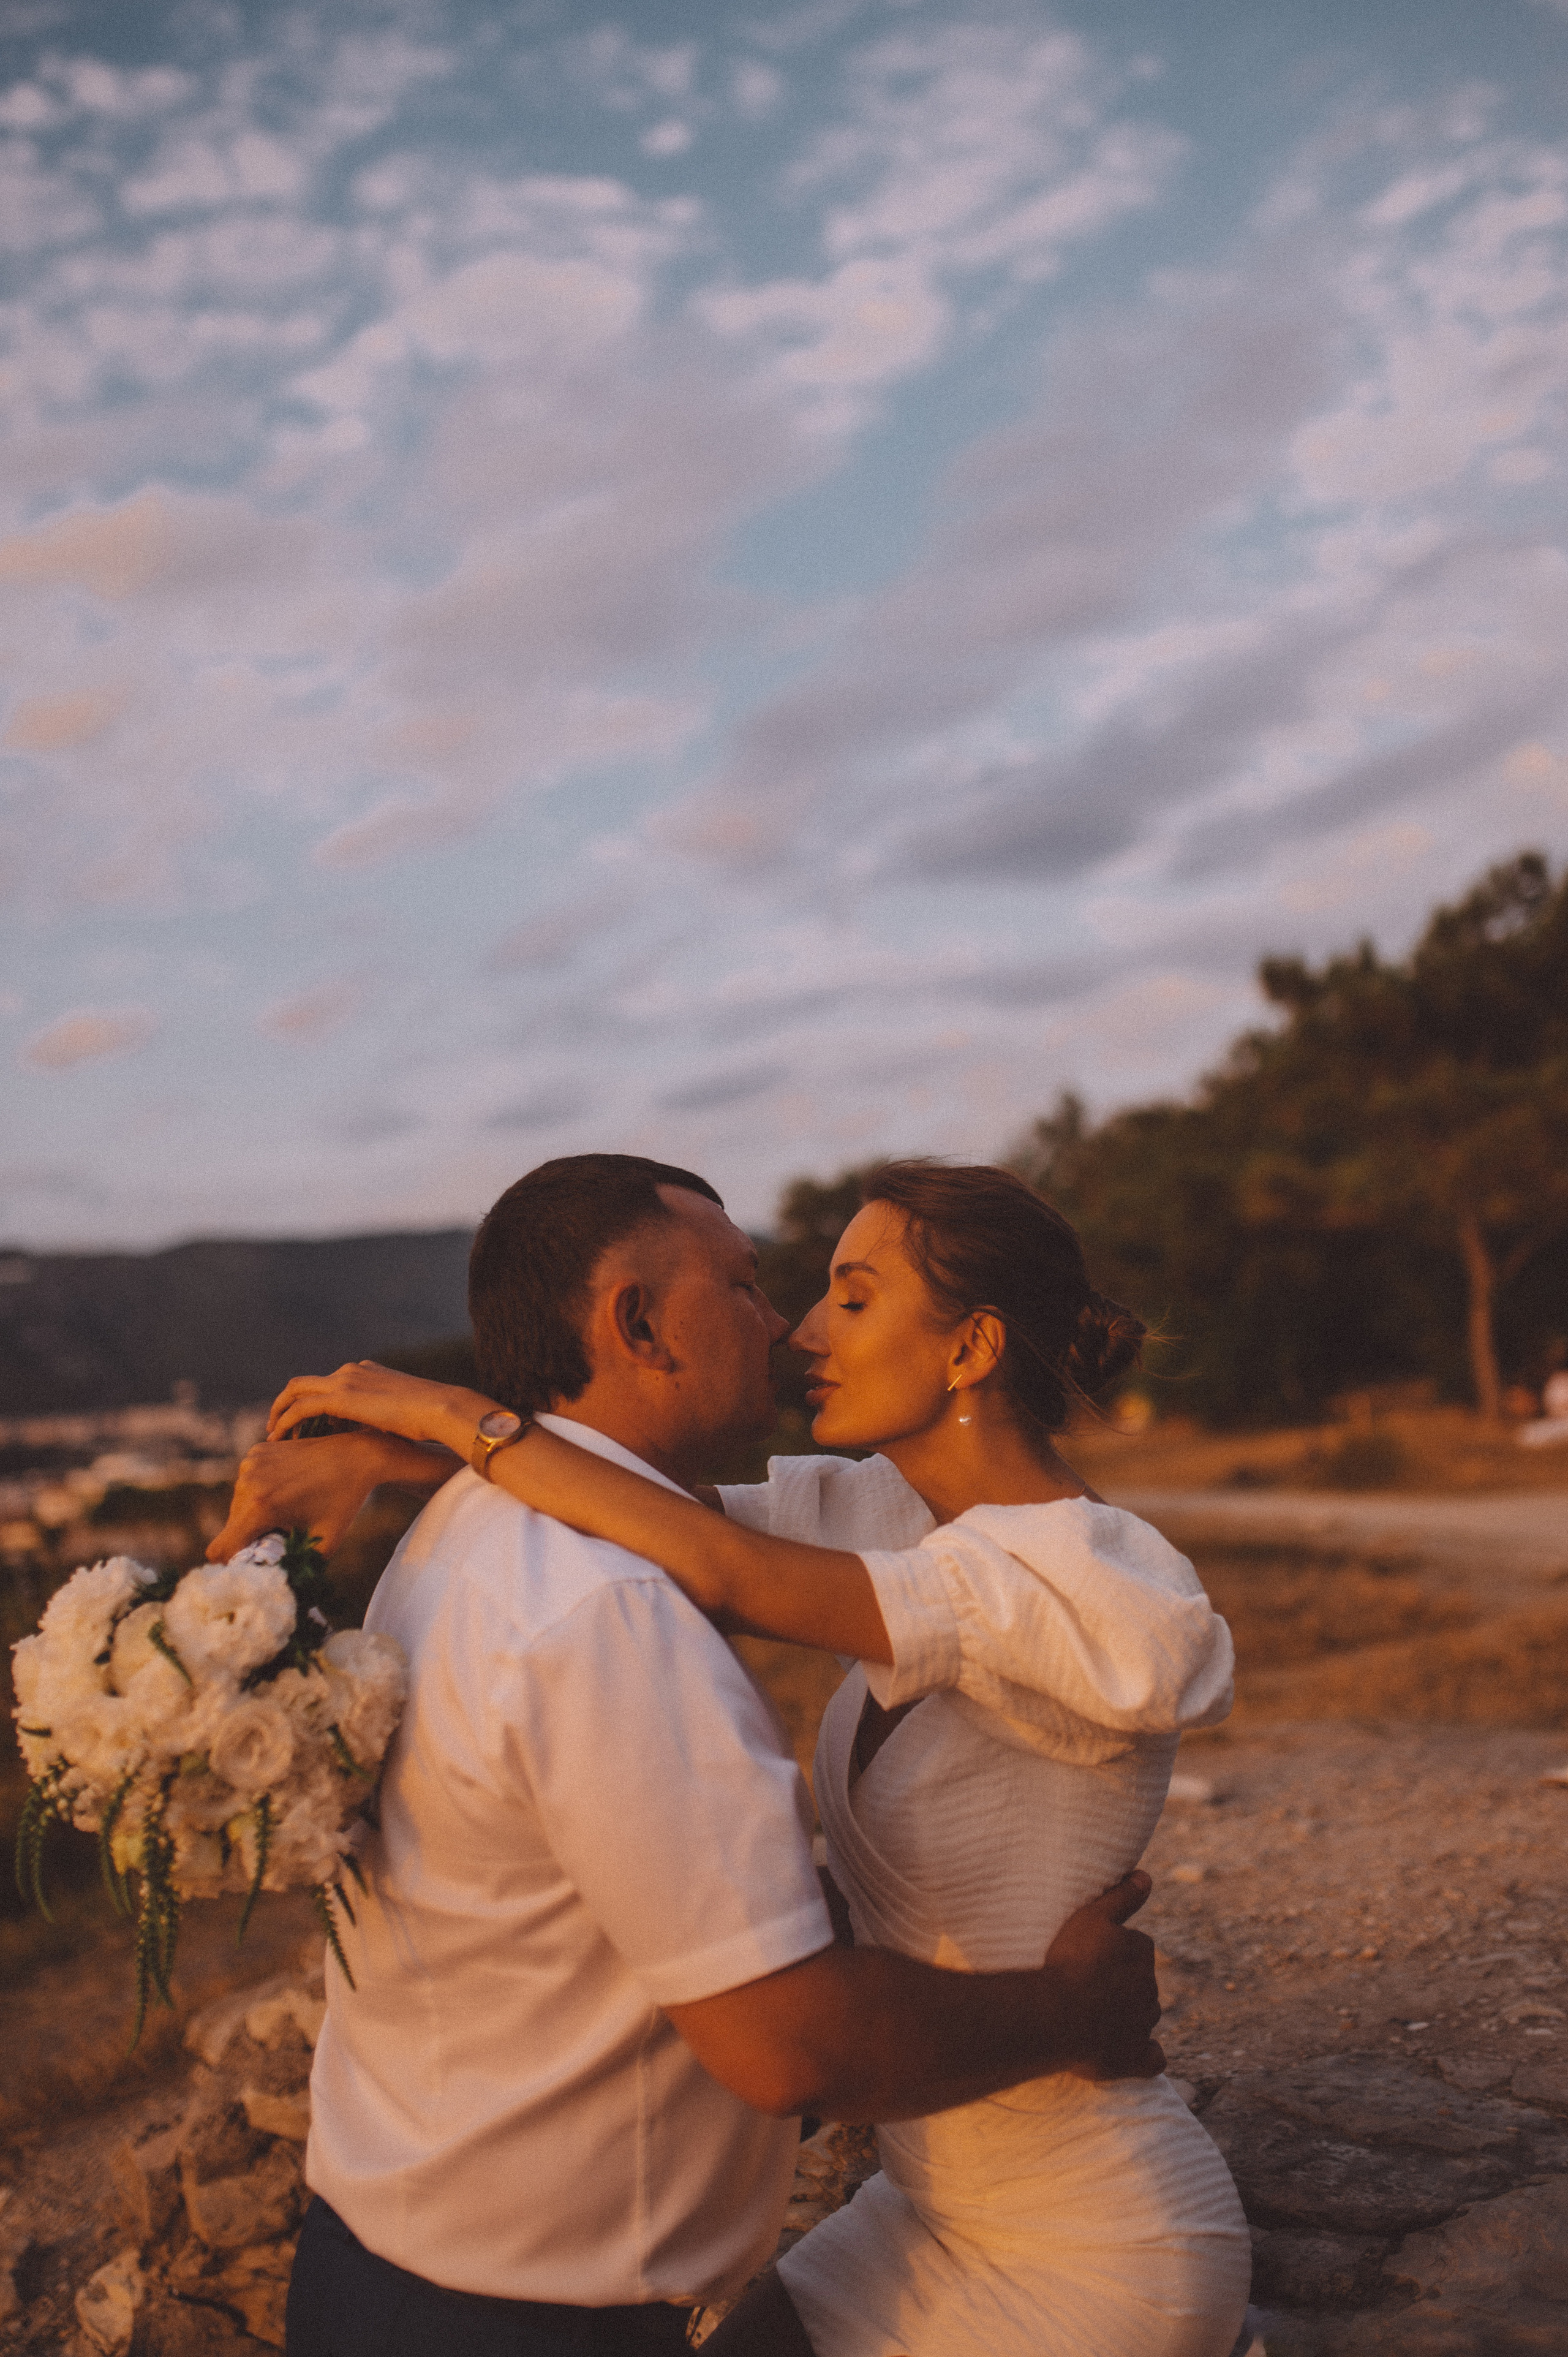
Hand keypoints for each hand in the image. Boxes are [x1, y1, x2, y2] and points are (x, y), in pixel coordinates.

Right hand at [207, 1432, 428, 1561]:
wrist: (355, 1456)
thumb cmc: (342, 1502)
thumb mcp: (322, 1544)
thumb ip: (295, 1567)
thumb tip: (275, 1588)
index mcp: (260, 1508)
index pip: (219, 1549)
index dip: (230, 1563)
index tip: (248, 1564)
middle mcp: (248, 1483)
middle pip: (233, 1527)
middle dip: (252, 1535)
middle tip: (284, 1529)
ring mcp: (250, 1463)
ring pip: (239, 1505)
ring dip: (257, 1512)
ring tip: (289, 1505)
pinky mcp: (256, 1452)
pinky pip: (248, 1483)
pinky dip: (261, 1490)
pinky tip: (287, 1486)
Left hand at [268, 1360, 496, 1455]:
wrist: (440, 1409)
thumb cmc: (430, 1421)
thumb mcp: (400, 1419)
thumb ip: (380, 1423)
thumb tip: (376, 1442)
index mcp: (368, 1372)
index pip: (330, 1384)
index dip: (315, 1405)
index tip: (308, 1427)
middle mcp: (353, 1371)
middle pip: (306, 1383)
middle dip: (287, 1403)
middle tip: (277, 1426)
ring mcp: (346, 1380)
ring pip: (297, 1391)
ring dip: (280, 1412)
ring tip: (273, 1435)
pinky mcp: (341, 1396)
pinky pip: (301, 1407)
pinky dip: (286, 1421)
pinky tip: (280, 1438)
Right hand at [1042, 1871, 1163, 2081]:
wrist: (1059, 2015)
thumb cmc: (1071, 1962)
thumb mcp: (1092, 1918)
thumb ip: (1122, 1896)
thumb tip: (1147, 1876)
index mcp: (1142, 1952)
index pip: (1137, 1946)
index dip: (1116, 1951)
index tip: (1093, 1956)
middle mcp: (1150, 1988)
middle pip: (1140, 1982)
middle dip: (1122, 1983)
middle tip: (1088, 1986)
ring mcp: (1145, 2024)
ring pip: (1144, 2016)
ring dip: (1128, 2015)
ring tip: (1094, 2017)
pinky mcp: (1137, 2057)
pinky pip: (1151, 2058)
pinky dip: (1145, 2055)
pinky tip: (1130, 2052)